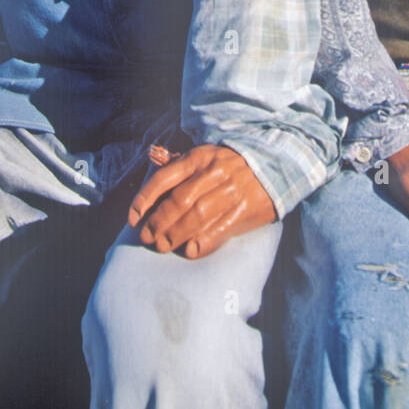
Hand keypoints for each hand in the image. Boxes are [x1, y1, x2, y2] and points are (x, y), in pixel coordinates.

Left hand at [128, 144, 275, 259]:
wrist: (275, 164)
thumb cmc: (231, 165)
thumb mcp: (206, 157)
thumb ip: (180, 167)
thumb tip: (150, 175)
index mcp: (199, 158)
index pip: (165, 178)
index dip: (145, 199)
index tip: (133, 218)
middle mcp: (214, 173)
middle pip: (179, 200)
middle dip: (158, 222)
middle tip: (146, 238)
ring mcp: (231, 191)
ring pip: (197, 216)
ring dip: (176, 234)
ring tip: (162, 246)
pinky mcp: (246, 209)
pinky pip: (220, 229)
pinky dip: (203, 242)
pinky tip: (189, 251)